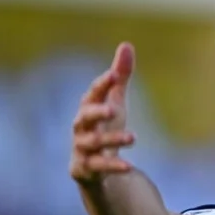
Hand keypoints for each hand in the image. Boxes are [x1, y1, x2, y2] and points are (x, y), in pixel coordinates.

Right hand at [69, 43, 135, 183]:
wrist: (98, 169)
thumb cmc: (105, 128)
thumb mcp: (116, 103)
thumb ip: (120, 77)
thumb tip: (126, 45)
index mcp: (88, 109)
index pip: (92, 94)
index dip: (101, 85)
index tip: (114, 75)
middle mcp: (81, 128)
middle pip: (83, 118)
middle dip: (97, 112)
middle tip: (114, 109)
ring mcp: (81, 149)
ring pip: (93, 143)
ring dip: (112, 140)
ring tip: (133, 138)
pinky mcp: (84, 169)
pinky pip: (97, 167)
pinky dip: (112, 166)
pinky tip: (128, 166)